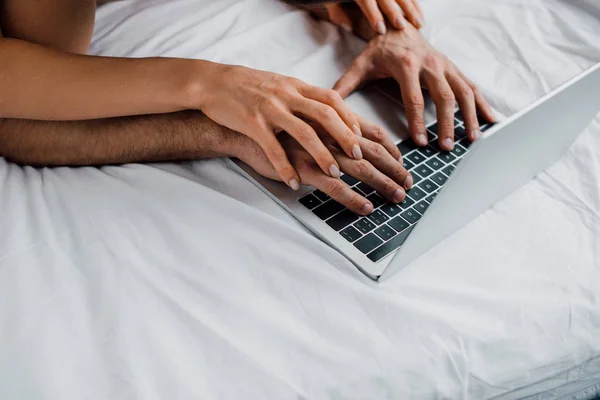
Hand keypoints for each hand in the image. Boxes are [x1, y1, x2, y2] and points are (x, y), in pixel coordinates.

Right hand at [199, 62, 363, 189]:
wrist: (213, 82)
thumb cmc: (251, 88)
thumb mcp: (281, 86)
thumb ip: (304, 99)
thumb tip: (331, 114)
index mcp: (296, 87)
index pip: (332, 100)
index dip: (349, 119)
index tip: (361, 138)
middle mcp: (287, 95)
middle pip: (325, 114)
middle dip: (345, 137)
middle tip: (359, 157)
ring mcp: (270, 109)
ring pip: (303, 132)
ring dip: (322, 154)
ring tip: (335, 175)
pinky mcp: (252, 123)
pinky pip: (272, 148)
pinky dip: (285, 168)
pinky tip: (294, 184)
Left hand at [326, 0, 423, 33]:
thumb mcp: (334, 4)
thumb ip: (340, 13)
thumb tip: (347, 25)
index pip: (367, 1)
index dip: (373, 15)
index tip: (381, 30)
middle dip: (394, 11)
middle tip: (401, 27)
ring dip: (411, 8)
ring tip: (419, 24)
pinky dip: (415, 4)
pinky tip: (420, 16)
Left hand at [333, 25, 495, 150]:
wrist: (400, 25)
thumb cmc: (379, 50)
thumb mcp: (360, 65)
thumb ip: (345, 86)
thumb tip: (329, 110)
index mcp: (405, 65)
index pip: (412, 97)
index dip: (417, 120)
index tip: (420, 142)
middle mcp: (430, 64)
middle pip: (443, 96)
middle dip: (446, 123)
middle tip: (446, 147)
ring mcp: (445, 66)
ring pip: (463, 92)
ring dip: (469, 116)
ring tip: (472, 139)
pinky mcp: (454, 69)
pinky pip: (472, 87)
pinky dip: (483, 104)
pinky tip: (491, 121)